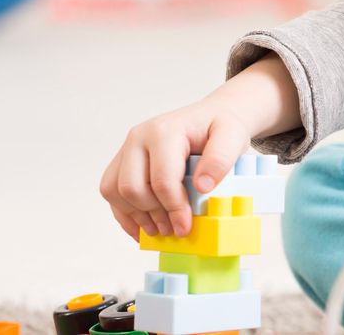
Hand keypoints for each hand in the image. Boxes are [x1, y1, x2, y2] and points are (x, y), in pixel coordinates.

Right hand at [98, 100, 250, 241]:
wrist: (213, 114)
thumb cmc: (220, 126)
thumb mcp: (232, 136)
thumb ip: (220, 159)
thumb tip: (201, 186)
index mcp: (164, 131)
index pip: (162, 179)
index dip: (173, 208)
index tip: (185, 226)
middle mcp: (139, 138)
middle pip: (132, 188)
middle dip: (153, 214)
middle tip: (175, 229)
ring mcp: (128, 149)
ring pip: (115, 192)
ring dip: (136, 216)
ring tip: (161, 229)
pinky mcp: (123, 160)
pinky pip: (111, 191)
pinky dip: (125, 213)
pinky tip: (143, 227)